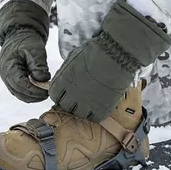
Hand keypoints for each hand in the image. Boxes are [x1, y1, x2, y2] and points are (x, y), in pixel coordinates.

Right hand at [0, 0, 50, 102]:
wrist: (19, 36)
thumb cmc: (26, 41)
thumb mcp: (35, 50)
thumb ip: (38, 65)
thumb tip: (43, 80)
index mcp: (9, 67)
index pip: (20, 85)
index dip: (34, 91)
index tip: (46, 92)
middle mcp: (6, 76)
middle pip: (19, 93)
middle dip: (35, 96)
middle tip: (48, 94)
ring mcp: (8, 79)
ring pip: (20, 95)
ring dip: (33, 96)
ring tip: (46, 92)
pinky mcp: (13, 80)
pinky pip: (21, 91)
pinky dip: (31, 93)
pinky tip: (41, 90)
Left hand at [49, 0, 170, 121]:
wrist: (116, 54)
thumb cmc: (95, 51)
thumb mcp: (73, 58)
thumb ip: (66, 72)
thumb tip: (64, 78)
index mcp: (63, 81)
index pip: (54, 95)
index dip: (60, 93)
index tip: (66, 91)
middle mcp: (72, 94)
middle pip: (65, 106)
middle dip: (70, 101)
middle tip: (79, 96)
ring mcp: (87, 103)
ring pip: (79, 114)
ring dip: (83, 108)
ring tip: (90, 100)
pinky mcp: (102, 108)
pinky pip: (95, 117)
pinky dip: (96, 113)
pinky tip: (100, 105)